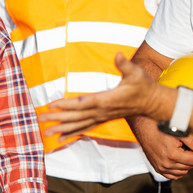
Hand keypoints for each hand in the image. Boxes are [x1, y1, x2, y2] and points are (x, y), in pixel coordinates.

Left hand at [39, 53, 154, 139]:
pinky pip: (85, 128)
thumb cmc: (143, 86)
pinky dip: (72, 133)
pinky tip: (61, 138)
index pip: (84, 103)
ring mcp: (102, 117)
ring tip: (46, 133)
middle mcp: (102, 111)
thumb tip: (118, 54)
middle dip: (58, 118)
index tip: (52, 104)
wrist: (151, 103)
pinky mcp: (102, 119)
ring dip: (62, 128)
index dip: (68, 104)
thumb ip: (125, 64)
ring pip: (79, 125)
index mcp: (107, 100)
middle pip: (77, 116)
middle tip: (41, 119)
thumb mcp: (136, 73)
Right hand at [131, 116, 192, 179]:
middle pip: (188, 167)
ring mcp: (161, 167)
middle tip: (187, 149)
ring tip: (181, 153)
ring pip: (181, 173)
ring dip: (184, 165)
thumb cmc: (160, 129)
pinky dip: (177, 171)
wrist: (145, 129)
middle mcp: (166, 163)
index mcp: (172, 155)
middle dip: (190, 158)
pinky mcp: (157, 168)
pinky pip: (172, 176)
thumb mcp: (180, 132)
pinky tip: (178, 162)